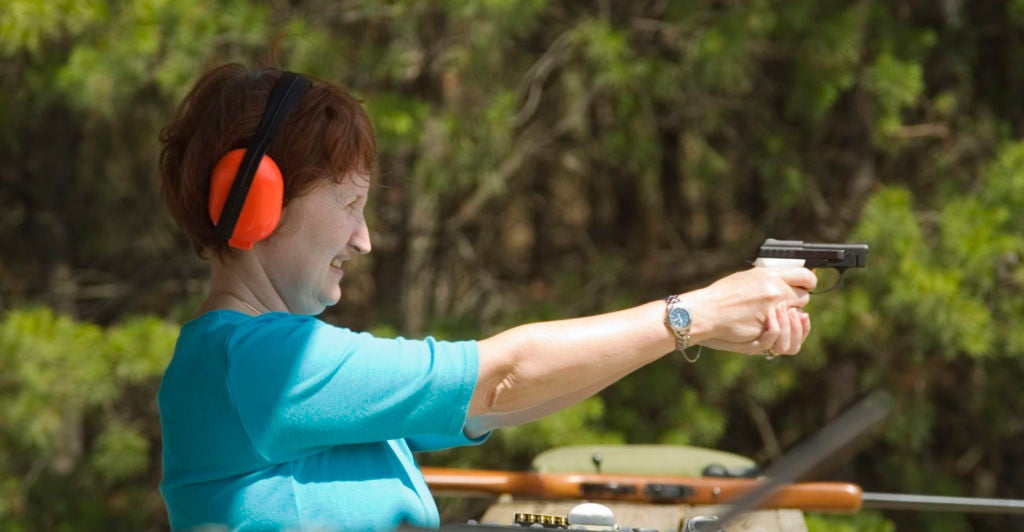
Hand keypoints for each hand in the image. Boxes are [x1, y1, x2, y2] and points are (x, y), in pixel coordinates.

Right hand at [685, 267, 814, 354]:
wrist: (705, 312)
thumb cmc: (720, 296)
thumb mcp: (745, 278)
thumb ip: (767, 280)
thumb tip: (783, 282)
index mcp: (769, 274)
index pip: (804, 275)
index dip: (809, 282)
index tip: (807, 285)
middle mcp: (775, 290)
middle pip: (804, 297)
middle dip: (795, 302)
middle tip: (781, 306)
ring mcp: (773, 309)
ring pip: (798, 316)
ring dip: (790, 319)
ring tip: (775, 318)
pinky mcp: (768, 327)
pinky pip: (787, 332)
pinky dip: (781, 332)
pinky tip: (770, 328)